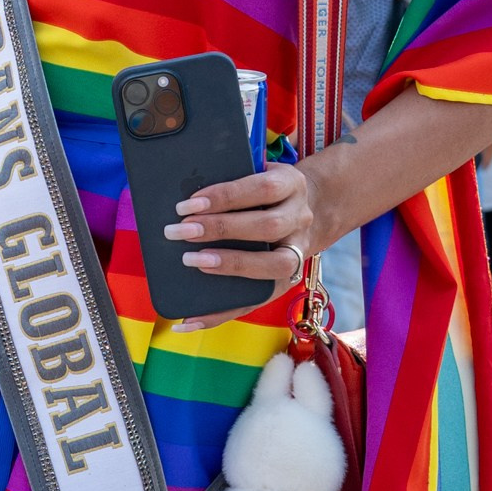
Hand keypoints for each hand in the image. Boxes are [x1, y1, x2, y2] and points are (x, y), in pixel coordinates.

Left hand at [162, 162, 314, 331]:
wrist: (309, 211)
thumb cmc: (265, 188)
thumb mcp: (258, 169)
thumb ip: (231, 174)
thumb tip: (184, 186)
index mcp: (291, 184)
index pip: (262, 189)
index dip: (226, 196)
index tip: (189, 204)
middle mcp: (299, 219)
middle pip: (267, 227)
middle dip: (221, 229)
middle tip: (182, 231)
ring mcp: (299, 253)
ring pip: (275, 265)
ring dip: (231, 265)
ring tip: (191, 261)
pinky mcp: (285, 283)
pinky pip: (256, 302)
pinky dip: (220, 314)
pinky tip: (187, 320)